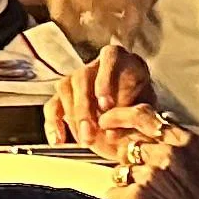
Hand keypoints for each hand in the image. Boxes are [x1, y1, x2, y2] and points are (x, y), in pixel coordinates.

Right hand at [52, 44, 161, 158]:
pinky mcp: (65, 96)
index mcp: (121, 59)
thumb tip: (110, 133)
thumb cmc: (142, 107)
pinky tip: (58, 140)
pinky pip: (53, 105)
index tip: (107, 106)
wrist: (136, 117)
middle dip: (84, 107)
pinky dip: (53, 123)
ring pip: (65, 88)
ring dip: (72, 116)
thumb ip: (131, 117)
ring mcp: (77, 79)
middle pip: (81, 77)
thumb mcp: (145, 108)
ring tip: (84, 140)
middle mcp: (95, 65)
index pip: (109, 58)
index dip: (105, 80)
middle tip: (91, 133)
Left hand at [107, 122, 198, 198]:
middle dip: (136, 166)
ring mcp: (148, 176)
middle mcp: (166, 155)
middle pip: (132, 149)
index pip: (148, 119)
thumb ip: (196, 157)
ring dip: (130, 187)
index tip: (112, 121)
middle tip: (150, 187)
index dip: (127, 119)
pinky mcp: (133, 198)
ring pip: (122, 172)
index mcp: (187, 146)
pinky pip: (114, 193)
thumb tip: (183, 150)